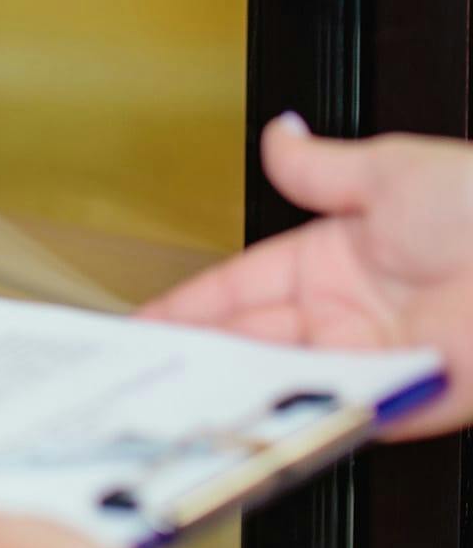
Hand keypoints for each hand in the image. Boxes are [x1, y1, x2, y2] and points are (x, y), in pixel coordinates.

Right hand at [142, 115, 472, 439]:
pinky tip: (248, 409)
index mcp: (335, 261)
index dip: (191, 303)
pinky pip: (333, 410)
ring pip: (282, 379)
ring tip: (178, 390)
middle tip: (143, 366)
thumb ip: (317, 166)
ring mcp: (373, 359)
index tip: (149, 319)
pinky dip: (290, 412)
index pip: (240, 286)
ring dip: (232, 386)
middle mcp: (347, 315)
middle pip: (250, 339)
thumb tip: (278, 134)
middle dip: (196, 352)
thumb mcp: (387, 170)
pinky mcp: (403, 396)